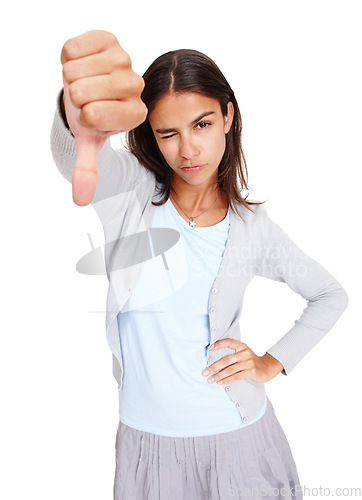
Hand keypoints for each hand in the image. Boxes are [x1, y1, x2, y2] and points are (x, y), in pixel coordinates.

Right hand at [61, 30, 147, 205]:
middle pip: (82, 92)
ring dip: (71, 77)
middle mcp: (136, 86)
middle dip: (74, 97)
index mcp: (136, 114)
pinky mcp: (109, 39)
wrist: (89, 86)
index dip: (82, 117)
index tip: (92, 115)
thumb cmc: (91, 115)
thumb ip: (88, 169)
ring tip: (85, 81)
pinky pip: (72, 49)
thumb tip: (80, 200)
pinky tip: (83, 64)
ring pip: (75, 71)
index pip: (92, 116)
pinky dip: (69, 58)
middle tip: (86, 98)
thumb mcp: (90, 142)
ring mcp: (124, 60)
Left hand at [201, 339, 283, 384]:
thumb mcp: (244, 352)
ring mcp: (248, 363)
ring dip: (218, 375)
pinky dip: (227, 380)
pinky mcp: (251, 372)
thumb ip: (233, 353)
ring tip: (210, 379)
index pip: (229, 342)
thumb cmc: (251, 360)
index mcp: (242, 346)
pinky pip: (236, 376)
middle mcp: (245, 353)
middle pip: (226, 360)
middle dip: (214, 367)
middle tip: (204, 372)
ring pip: (230, 370)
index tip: (210, 348)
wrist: (267, 367)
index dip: (220, 344)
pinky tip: (220, 382)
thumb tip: (215, 357)